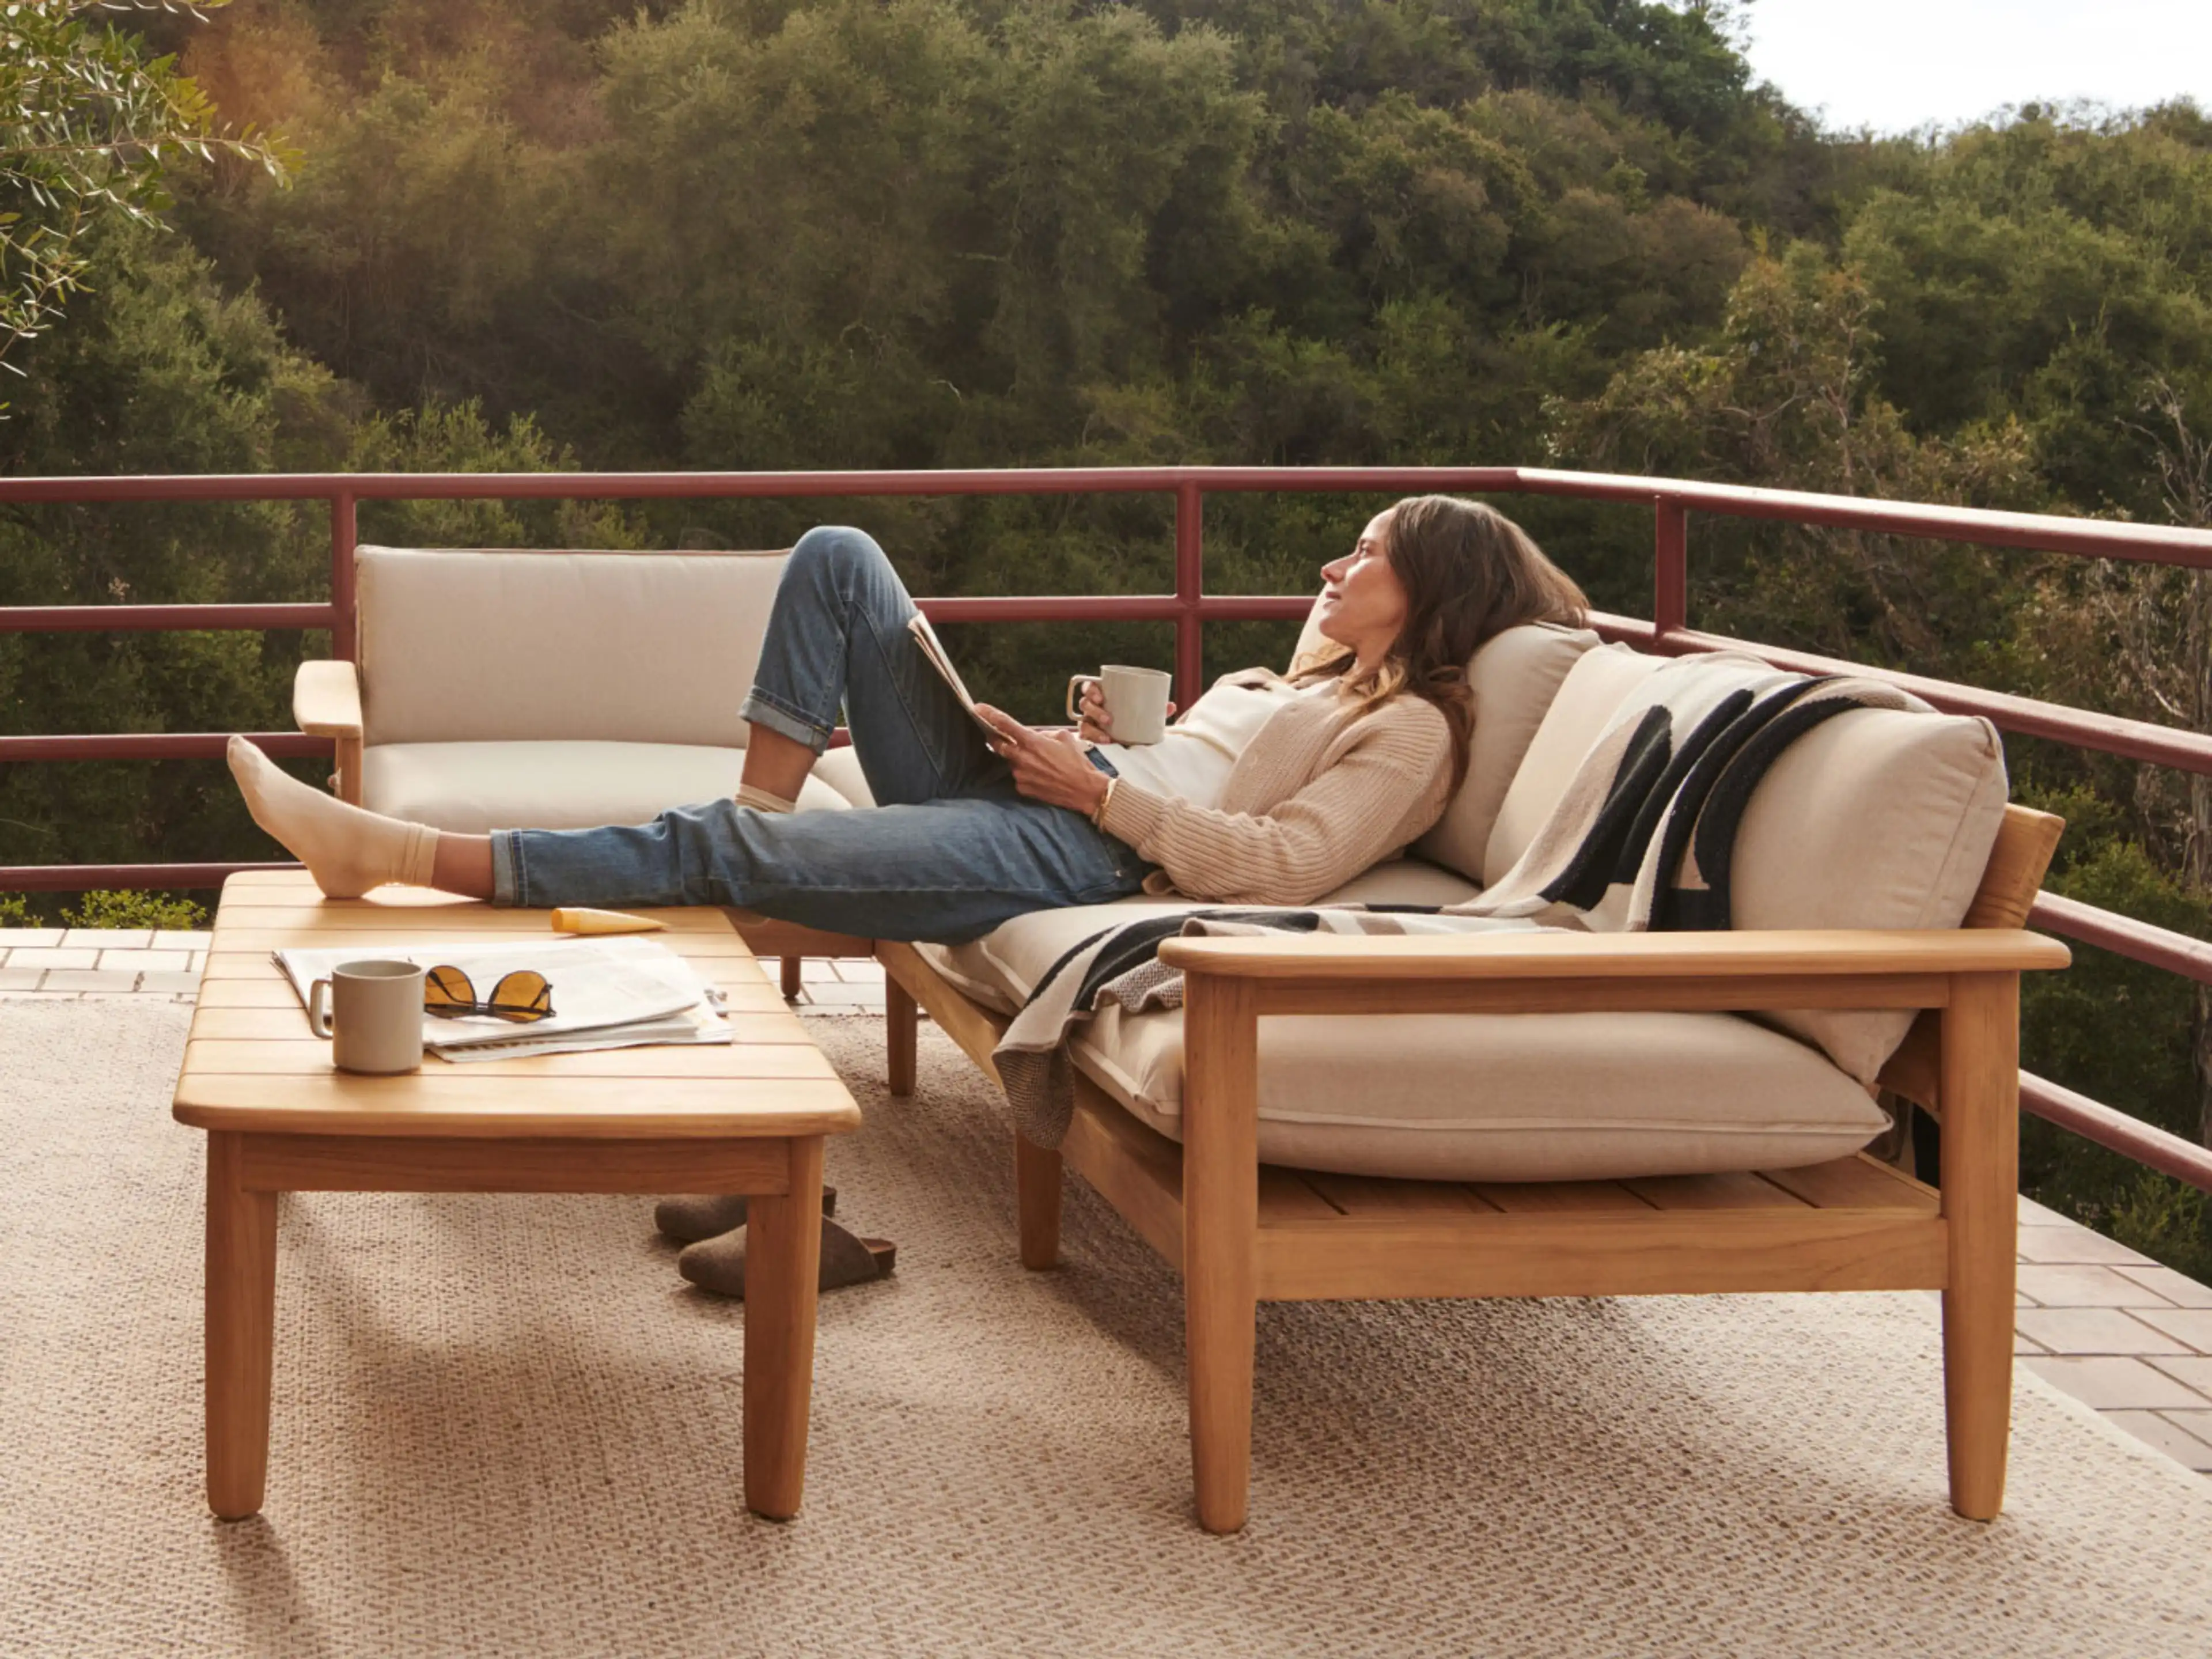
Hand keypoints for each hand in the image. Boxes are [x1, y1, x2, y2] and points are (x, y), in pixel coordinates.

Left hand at [975, 704, 1110, 815]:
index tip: (978, 709)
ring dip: (1019, 758)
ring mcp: (1020, 774)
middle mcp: (1023, 758)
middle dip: (996, 738)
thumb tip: (1033, 734)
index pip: (1005, 724)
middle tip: (999, 735)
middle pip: (997, 744)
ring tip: (1040, 762)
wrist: (1085, 790)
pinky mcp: (1022, 788)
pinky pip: (1018, 776)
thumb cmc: (1077, 763)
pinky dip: (1025, 772)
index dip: (989, 715)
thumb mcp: (1065, 737)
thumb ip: (1043, 733)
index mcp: (1033, 741)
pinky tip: (1040, 774)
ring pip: (1011, 761)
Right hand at [1073, 677, 1177, 742]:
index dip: (1091, 689)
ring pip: (1083, 723)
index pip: (1089, 687)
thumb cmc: (1134, 722)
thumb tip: (1170, 706)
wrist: (1130, 741)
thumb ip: (1155, 710)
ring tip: (1107, 737)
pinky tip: (1105, 744)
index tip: (1100, 696)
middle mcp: (1092, 710)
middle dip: (1094, 711)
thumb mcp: (1144, 715)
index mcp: (1102, 697)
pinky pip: (1085, 739)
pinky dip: (1094, 741)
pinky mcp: (1089, 738)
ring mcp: (1089, 724)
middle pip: (1085, 704)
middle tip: (1109, 719)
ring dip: (1093, 729)